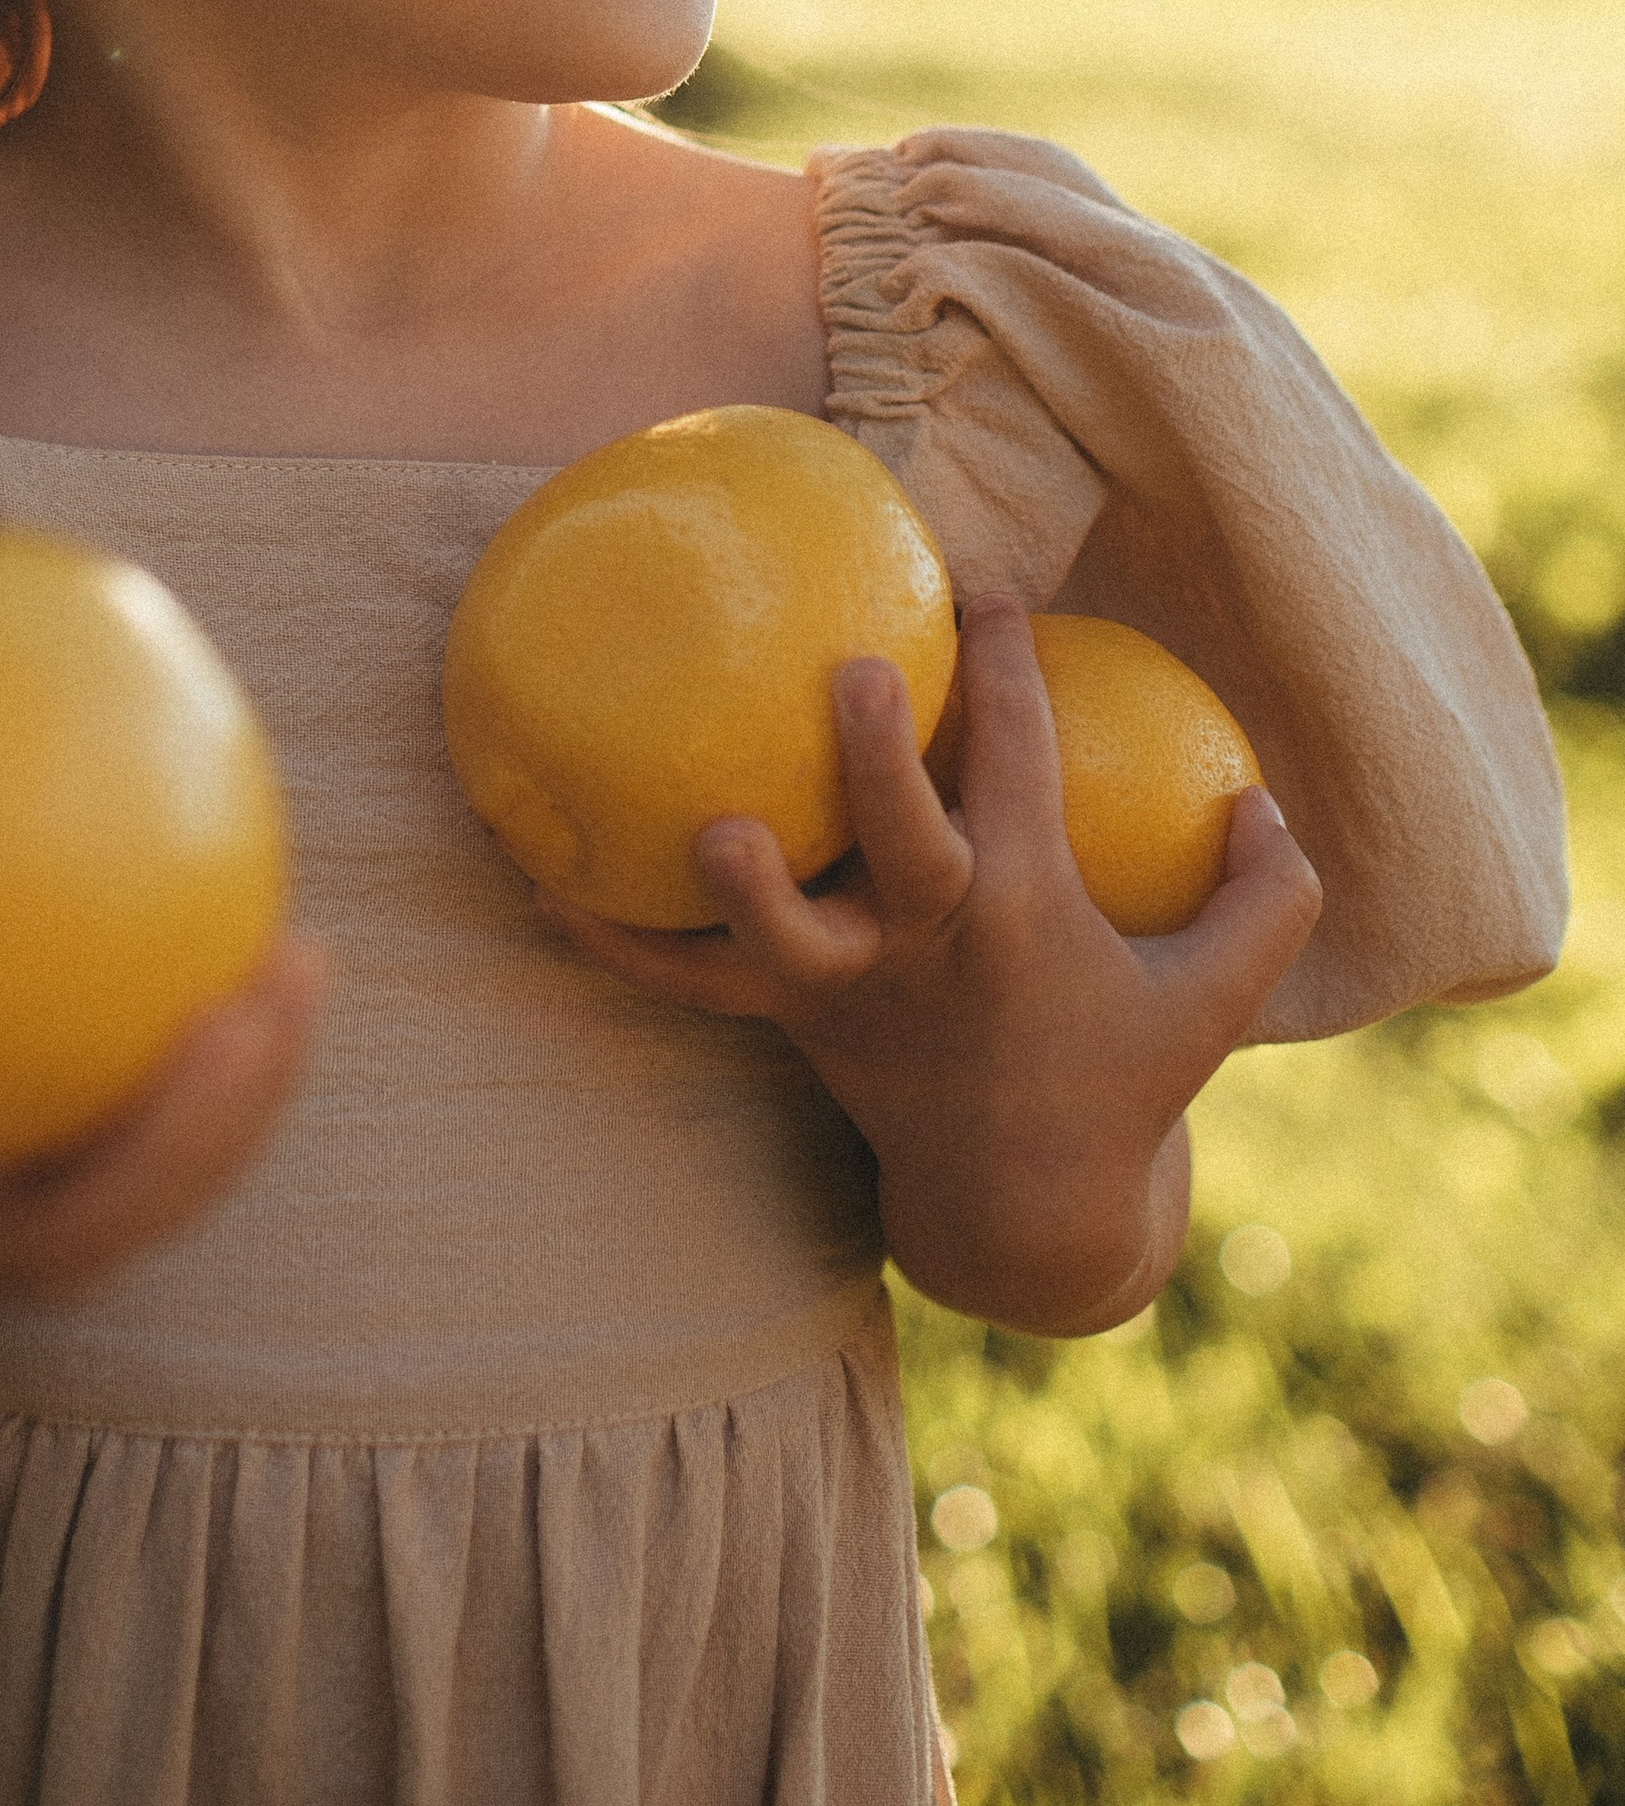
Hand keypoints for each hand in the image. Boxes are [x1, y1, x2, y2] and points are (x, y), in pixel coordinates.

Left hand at [535, 599, 1320, 1329]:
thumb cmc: (1122, 1075)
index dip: (1008, 676)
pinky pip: (689, 982)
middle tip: (851, 670)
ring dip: (738, 887)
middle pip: (901, 842)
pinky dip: (617, 943)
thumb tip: (1257, 796)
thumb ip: (1266, 895)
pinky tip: (541, 883)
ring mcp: (848, 988)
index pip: (1020, 767)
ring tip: (703, 826)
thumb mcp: (1220, 995)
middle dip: (878, 760)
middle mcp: (928, 944)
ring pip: (781, 937)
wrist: (1024, 1209)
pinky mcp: (789, 1020)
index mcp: (1027, 911)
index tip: (985, 597)